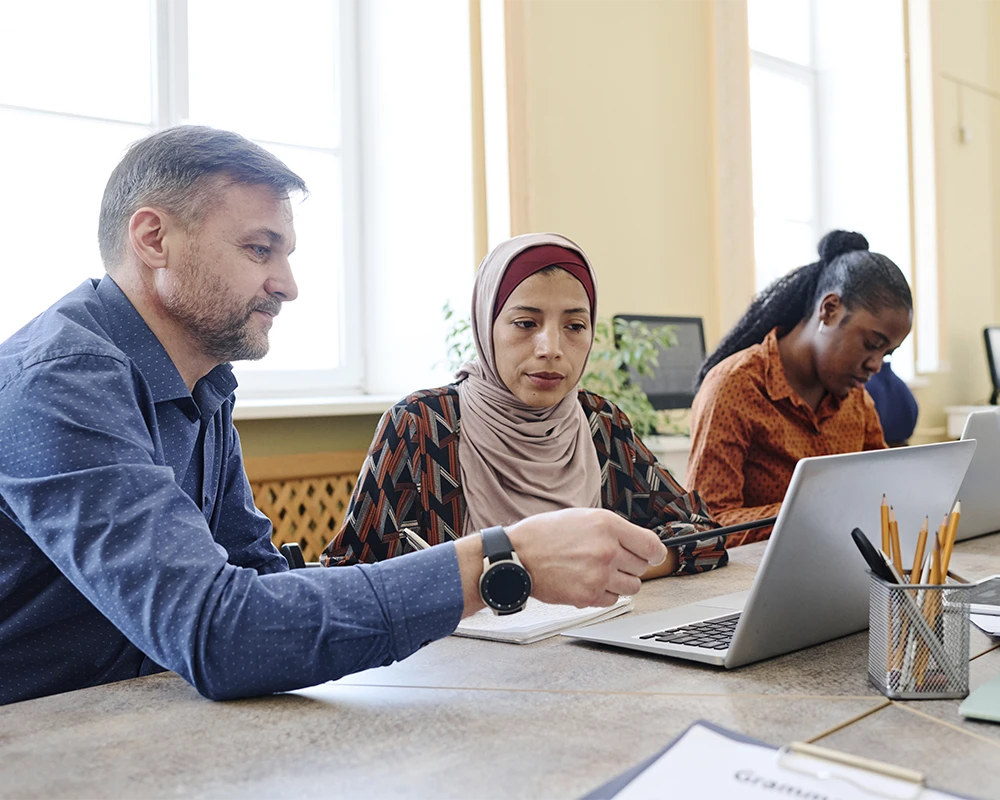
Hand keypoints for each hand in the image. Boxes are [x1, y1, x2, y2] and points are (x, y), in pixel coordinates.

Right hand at [506, 508, 666, 607]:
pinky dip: (604, 594)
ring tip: (599, 573)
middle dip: (630, 566)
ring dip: (619, 582)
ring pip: (632, 587)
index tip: (652, 556)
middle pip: (642, 568)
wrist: (517, 556)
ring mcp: (599, 574)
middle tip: (611, 562)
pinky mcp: (589, 595)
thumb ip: (612, 530)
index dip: (654, 553)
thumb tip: (636, 543)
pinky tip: (587, 582)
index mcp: (607, 525)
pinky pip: (613, 600)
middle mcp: (607, 549)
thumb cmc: (544, 535)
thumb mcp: (582, 517)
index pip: (651, 545)